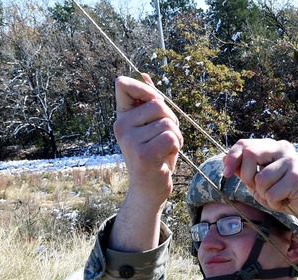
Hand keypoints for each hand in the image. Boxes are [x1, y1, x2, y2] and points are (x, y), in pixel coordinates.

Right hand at [114, 74, 181, 208]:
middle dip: (171, 119)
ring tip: (166, 149)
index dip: (144, 88)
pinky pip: (171, 137)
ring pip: (168, 123)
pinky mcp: (143, 154)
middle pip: (158, 104)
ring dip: (176, 136)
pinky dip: (176, 145)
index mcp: (122, 116)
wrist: (149, 188)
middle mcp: (121, 125)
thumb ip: (148, 102)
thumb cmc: (154, 155)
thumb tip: (145, 74)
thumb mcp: (151, 127)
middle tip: (166, 137)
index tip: (154, 102)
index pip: (123, 84)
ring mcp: (130, 140)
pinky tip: (167, 156)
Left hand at [223, 139, 297, 241]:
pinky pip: (272, 193)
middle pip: (250, 153)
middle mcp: (283, 148)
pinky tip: (283, 200)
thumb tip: (224, 159)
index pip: (244, 144)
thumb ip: (244, 170)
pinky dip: (273, 202)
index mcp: (272, 146)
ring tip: (275, 195)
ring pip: (260, 179)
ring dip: (263, 193)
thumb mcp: (258, 181)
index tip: (226, 173)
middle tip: (255, 187)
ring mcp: (291, 161)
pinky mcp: (297, 177)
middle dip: (247, 176)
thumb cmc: (282, 193)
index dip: (232, 158)